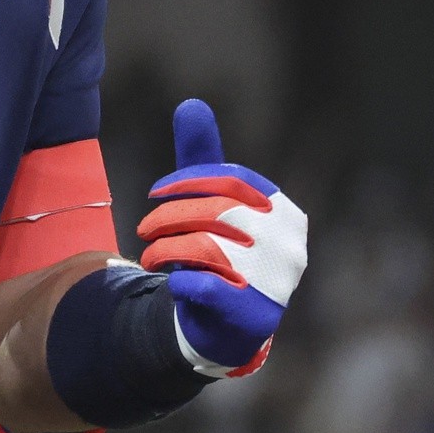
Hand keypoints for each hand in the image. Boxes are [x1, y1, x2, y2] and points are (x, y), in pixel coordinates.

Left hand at [136, 99, 307, 377]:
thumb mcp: (212, 206)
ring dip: (166, 249)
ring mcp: (275, 282)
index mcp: (285, 211)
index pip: (233, 179)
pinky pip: (204, 286)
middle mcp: (288, 245)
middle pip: (217, 212)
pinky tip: (172, 281)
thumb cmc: (221, 255)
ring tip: (151, 256)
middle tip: (145, 228)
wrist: (225, 328)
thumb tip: (191, 104)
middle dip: (170, 216)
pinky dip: (179, 280)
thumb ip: (204, 160)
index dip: (188, 181)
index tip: (156, 192)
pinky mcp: (252, 316)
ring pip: (206, 247)